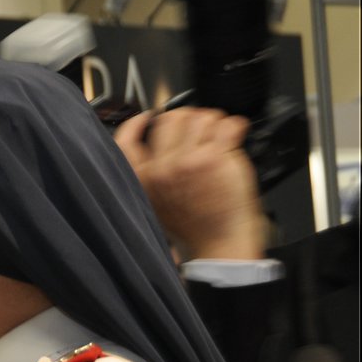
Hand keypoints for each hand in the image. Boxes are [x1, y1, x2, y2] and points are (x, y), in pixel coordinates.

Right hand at [114, 108, 264, 260]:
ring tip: (219, 139)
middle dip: (188, 120)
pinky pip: (227, 125)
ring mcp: (187, 161)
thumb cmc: (193, 227)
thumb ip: (153, 173)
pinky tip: (234, 139)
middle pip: (170, 119)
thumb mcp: (155, 203)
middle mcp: (162, 167)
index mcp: (143, 178)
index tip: (149, 117)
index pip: (127, 139)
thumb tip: (163, 146)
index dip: (138, 122)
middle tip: (199, 132)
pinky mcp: (215, 157)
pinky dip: (235, 127)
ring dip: (214, 123)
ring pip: (200, 117)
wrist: (218, 244)